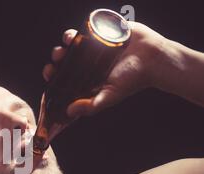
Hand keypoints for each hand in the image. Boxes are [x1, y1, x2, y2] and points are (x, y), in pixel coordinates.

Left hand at [42, 22, 166, 118]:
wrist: (154, 58)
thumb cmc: (133, 80)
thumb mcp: (110, 96)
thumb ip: (91, 106)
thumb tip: (69, 111)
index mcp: (85, 79)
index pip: (62, 77)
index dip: (53, 75)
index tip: (49, 72)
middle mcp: (86, 64)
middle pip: (63, 60)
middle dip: (56, 58)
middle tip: (57, 58)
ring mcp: (93, 48)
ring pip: (71, 44)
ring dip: (64, 43)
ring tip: (65, 44)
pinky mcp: (100, 33)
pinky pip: (83, 30)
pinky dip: (76, 32)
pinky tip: (74, 35)